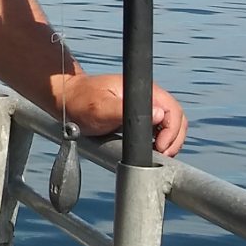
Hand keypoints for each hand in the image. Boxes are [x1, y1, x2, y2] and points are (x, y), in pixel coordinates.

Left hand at [57, 73, 187, 157]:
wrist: (68, 100)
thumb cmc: (81, 102)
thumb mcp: (99, 109)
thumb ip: (124, 111)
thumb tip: (158, 114)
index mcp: (144, 90)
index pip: (173, 110)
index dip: (173, 131)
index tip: (160, 147)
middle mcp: (148, 97)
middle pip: (177, 118)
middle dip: (174, 139)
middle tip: (161, 155)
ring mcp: (145, 107)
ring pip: (170, 125)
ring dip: (169, 141)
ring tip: (158, 155)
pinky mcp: (140, 117)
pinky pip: (159, 129)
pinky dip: (161, 141)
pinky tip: (151, 150)